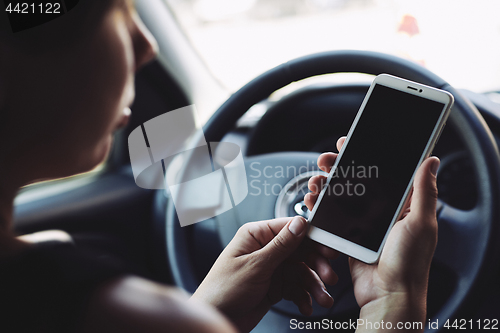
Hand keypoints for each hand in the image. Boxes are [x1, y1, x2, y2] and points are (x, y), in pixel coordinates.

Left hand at [192, 216, 338, 332]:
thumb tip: (300, 223)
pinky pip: (296, 287)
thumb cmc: (223, 290)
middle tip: (329, 277)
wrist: (216, 318)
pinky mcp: (274, 285)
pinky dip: (303, 296)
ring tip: (322, 299)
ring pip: (301, 271)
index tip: (329, 248)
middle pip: (300, 251)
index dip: (312, 237)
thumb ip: (281, 245)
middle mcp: (265, 249)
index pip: (290, 228)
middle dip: (316, 265)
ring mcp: (270, 268)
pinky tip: (307, 305)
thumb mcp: (255, 266)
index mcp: (256, 235)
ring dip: (313, 285)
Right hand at [305, 137, 439, 331]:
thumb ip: (424, 191)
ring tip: (315, 180)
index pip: (381, 171)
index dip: (364, 155)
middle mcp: (380, 210)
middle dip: (337, 166)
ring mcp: (362, 223)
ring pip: (339, 194)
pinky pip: (331, 215)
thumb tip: (432, 160)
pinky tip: (312, 199)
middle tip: (325, 160)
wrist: (387, 294)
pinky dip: (319, 205)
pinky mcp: (347, 235)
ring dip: (324, 184)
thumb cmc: (408, 263)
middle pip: (355, 179)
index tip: (349, 143)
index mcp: (401, 204)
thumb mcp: (421, 223)